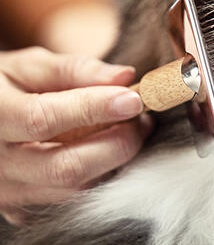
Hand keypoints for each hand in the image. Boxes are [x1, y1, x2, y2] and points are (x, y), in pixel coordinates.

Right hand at [0, 47, 153, 224]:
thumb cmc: (4, 85)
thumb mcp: (28, 66)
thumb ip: (74, 70)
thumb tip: (124, 77)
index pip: (43, 119)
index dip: (94, 109)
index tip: (133, 99)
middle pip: (65, 168)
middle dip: (117, 143)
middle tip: (140, 118)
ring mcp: (7, 192)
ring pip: (74, 190)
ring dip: (115, 161)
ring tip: (130, 130)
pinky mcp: (20, 207)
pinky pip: (71, 200)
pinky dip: (100, 175)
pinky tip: (109, 150)